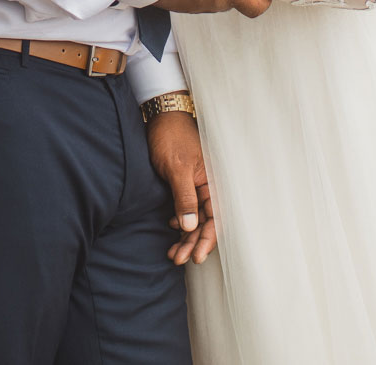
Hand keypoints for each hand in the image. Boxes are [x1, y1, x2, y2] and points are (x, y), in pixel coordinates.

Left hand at [146, 111, 217, 264]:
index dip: (207, 239)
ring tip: (172, 252)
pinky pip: (186, 210)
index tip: (195, 257)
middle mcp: (208, 186)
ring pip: (195, 219)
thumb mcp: (177, 168)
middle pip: (205, 222)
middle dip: (192, 242)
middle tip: (177, 259)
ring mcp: (197, 186)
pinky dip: (180, 223)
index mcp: (213, 181)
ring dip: (185, 236)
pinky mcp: (185, 185)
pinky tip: (171, 228)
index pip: (215, 218)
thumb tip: (189, 226)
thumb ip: (185, 197)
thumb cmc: (171, 138)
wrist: (160, 117)